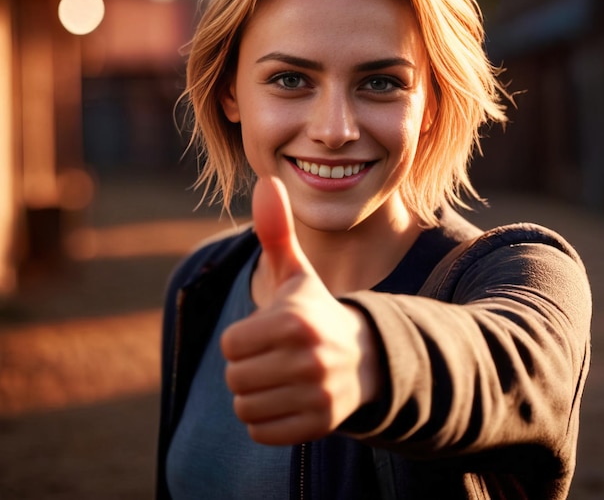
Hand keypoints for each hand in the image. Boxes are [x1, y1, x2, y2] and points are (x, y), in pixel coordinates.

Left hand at [220, 176, 380, 444]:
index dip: (245, 338)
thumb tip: (265, 180)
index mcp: (295, 320)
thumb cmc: (317, 309)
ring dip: (257, 393)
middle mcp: (308, 359)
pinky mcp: (321, 424)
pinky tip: (291, 397)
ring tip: (284, 375)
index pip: (230, 344)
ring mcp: (317, 394)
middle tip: (277, 355)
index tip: (269, 332)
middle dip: (249, 366)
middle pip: (236, 378)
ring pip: (245, 407)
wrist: (366, 355)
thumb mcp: (296, 273)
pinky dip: (268, 418)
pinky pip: (262, 430)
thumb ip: (276, 231)